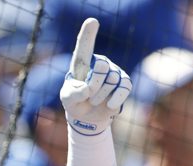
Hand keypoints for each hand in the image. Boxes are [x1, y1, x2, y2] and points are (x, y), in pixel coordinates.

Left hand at [60, 18, 131, 135]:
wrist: (88, 117)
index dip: (88, 34)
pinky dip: (116, 99)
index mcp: (82, 62)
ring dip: (100, 96)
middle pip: (102, 66)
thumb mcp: (67, 99)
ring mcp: (114, 71)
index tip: (92, 21)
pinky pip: (125, 87)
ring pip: (112, 79)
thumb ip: (73, 94)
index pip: (84, 46)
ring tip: (94, 101)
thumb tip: (88, 90)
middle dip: (94, 85)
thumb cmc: (75, 102)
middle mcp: (99, 62)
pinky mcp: (124, 82)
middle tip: (88, 96)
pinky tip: (109, 105)